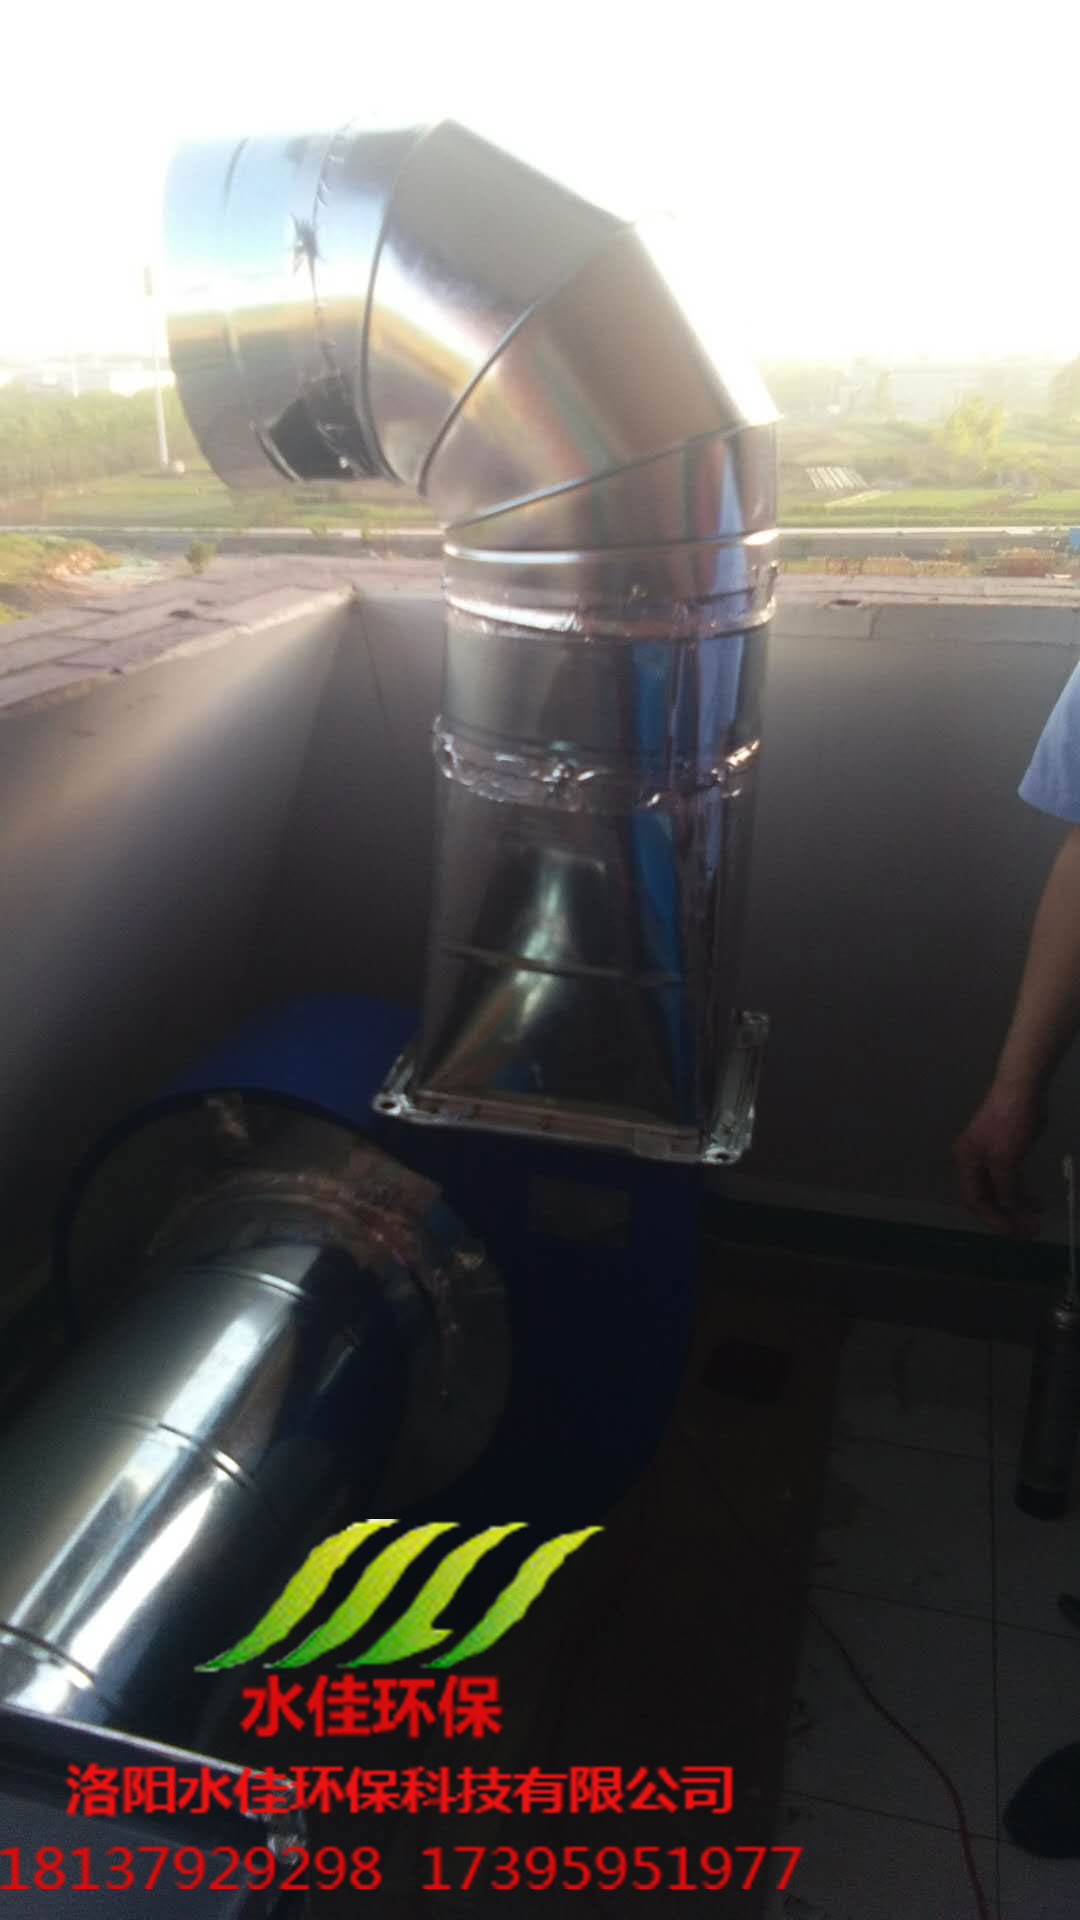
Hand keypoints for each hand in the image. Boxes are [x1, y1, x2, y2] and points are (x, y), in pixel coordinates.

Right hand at [951, 1084, 1045, 1236]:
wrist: (1022, 1089)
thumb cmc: (1009, 1122)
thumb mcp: (1006, 1159)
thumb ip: (1006, 1188)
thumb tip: (1009, 1210)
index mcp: (966, 1161)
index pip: (974, 1200)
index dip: (993, 1219)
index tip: (1014, 1232)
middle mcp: (973, 1161)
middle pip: (987, 1197)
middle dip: (1006, 1217)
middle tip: (1027, 1232)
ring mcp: (990, 1156)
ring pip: (1001, 1190)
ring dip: (1016, 1206)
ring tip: (1034, 1221)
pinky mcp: (1006, 1151)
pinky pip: (1011, 1179)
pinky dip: (1021, 1192)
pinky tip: (1035, 1202)